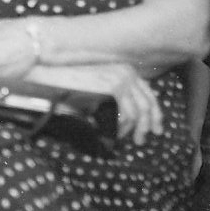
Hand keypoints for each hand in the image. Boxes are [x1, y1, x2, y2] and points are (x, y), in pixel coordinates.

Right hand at [38, 61, 163, 143]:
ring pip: (139, 112)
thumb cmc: (71, 83)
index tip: (155, 129)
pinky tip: (116, 133)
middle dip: (147, 124)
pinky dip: (122, 127)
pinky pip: (127, 114)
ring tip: (128, 139)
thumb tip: (132, 116)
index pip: (148, 94)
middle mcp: (127, 72)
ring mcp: (122, 78)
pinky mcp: (115, 87)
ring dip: (134, 129)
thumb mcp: (99, 87)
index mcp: (125, 70)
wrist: (53, 75)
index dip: (154, 113)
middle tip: (141, 140)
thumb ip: (116, 95)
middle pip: (148, 103)